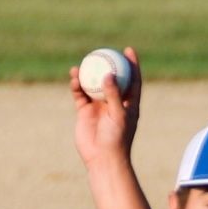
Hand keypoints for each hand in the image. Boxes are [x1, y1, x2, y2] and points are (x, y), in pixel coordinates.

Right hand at [69, 46, 141, 167]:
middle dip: (109, 63)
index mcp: (129, 105)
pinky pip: (80, 94)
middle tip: (104, 49)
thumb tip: (108, 74)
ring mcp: (99, 107)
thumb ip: (114, 95)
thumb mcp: (119, 115)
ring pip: (93, 84)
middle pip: (112, 79)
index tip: (129, 50)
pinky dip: (77, 84)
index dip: (132, 65)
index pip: (133, 81)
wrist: (102, 158)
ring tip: (85, 61)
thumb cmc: (116, 139)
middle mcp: (114, 103)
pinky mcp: (85, 111)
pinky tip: (74, 75)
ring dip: (89, 73)